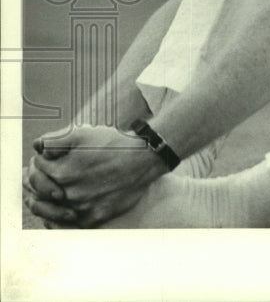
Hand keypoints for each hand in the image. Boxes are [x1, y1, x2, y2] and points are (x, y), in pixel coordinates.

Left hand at [26, 124, 167, 226]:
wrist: (145, 158)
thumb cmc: (113, 143)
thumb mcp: (83, 133)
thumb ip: (54, 140)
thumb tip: (36, 148)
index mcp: (62, 172)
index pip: (36, 169)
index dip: (39, 161)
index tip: (47, 157)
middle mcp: (68, 194)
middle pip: (40, 192)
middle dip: (40, 181)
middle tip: (45, 175)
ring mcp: (81, 208)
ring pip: (52, 211)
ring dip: (47, 202)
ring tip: (53, 192)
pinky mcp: (94, 218)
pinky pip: (71, 224)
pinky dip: (64, 217)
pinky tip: (67, 206)